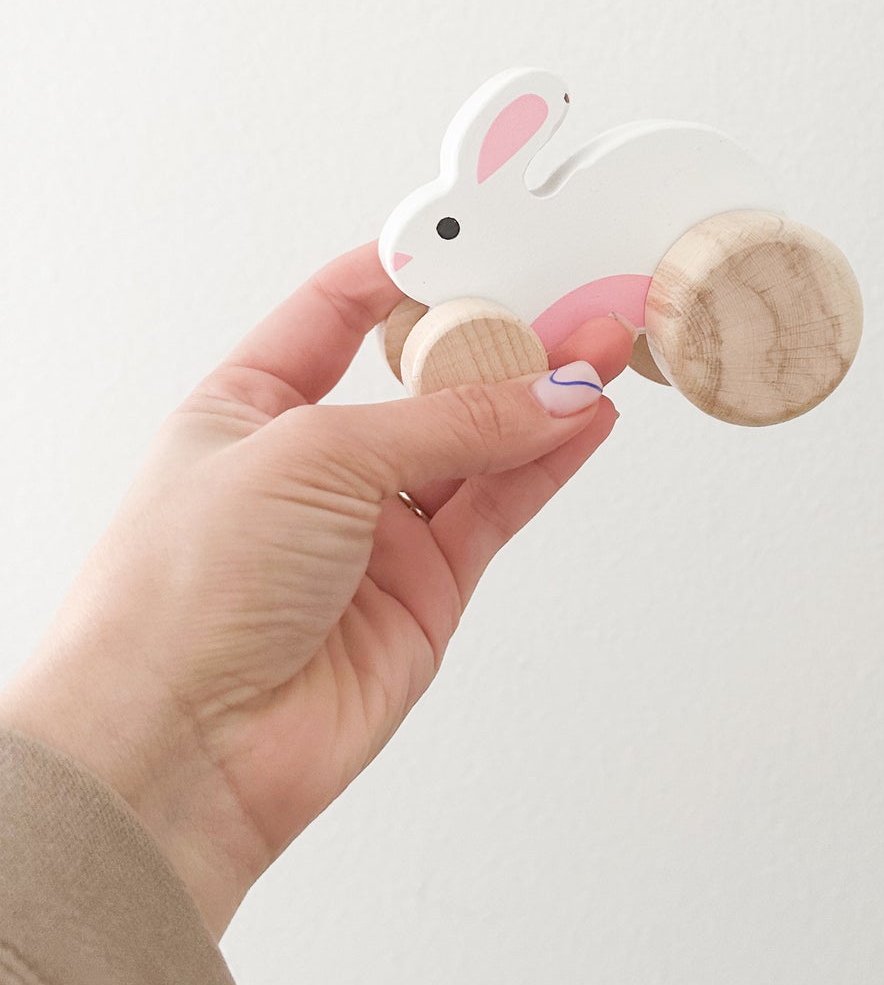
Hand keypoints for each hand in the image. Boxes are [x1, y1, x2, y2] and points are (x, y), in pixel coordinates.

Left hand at [0, 245, 631, 938]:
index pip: (338, 313)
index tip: (477, 236)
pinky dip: (547, 463)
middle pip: (427, 378)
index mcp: (250, 407)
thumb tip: (545, 390)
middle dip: (498, 336)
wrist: (179, 748)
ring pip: (477, 445)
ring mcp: (373, 533)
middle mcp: (315, 467)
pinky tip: (584, 417)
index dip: (407, 272)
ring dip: (542, 396)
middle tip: (569, 294)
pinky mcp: (423, 593)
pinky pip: (497, 508)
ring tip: (603, 346)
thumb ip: (444, 423)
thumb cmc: (179, 595)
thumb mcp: (311, 456)